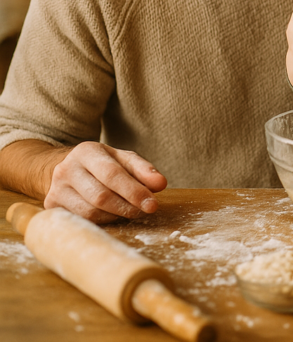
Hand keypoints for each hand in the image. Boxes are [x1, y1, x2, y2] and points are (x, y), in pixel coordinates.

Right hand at [43, 142, 167, 223]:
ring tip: (129, 210)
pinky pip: (81, 221)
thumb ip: (144, 170)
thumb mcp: (124, 160)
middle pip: (100, 196)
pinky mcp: (52, 207)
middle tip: (144, 210)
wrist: (68, 171)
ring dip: (116, 215)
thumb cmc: (102, 165)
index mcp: (86, 152)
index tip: (152, 204)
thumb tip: (160, 184)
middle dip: (127, 206)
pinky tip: (112, 215)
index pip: (112, 174)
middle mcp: (66, 169)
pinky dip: (102, 221)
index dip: (134, 191)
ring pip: (90, 212)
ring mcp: (56, 189)